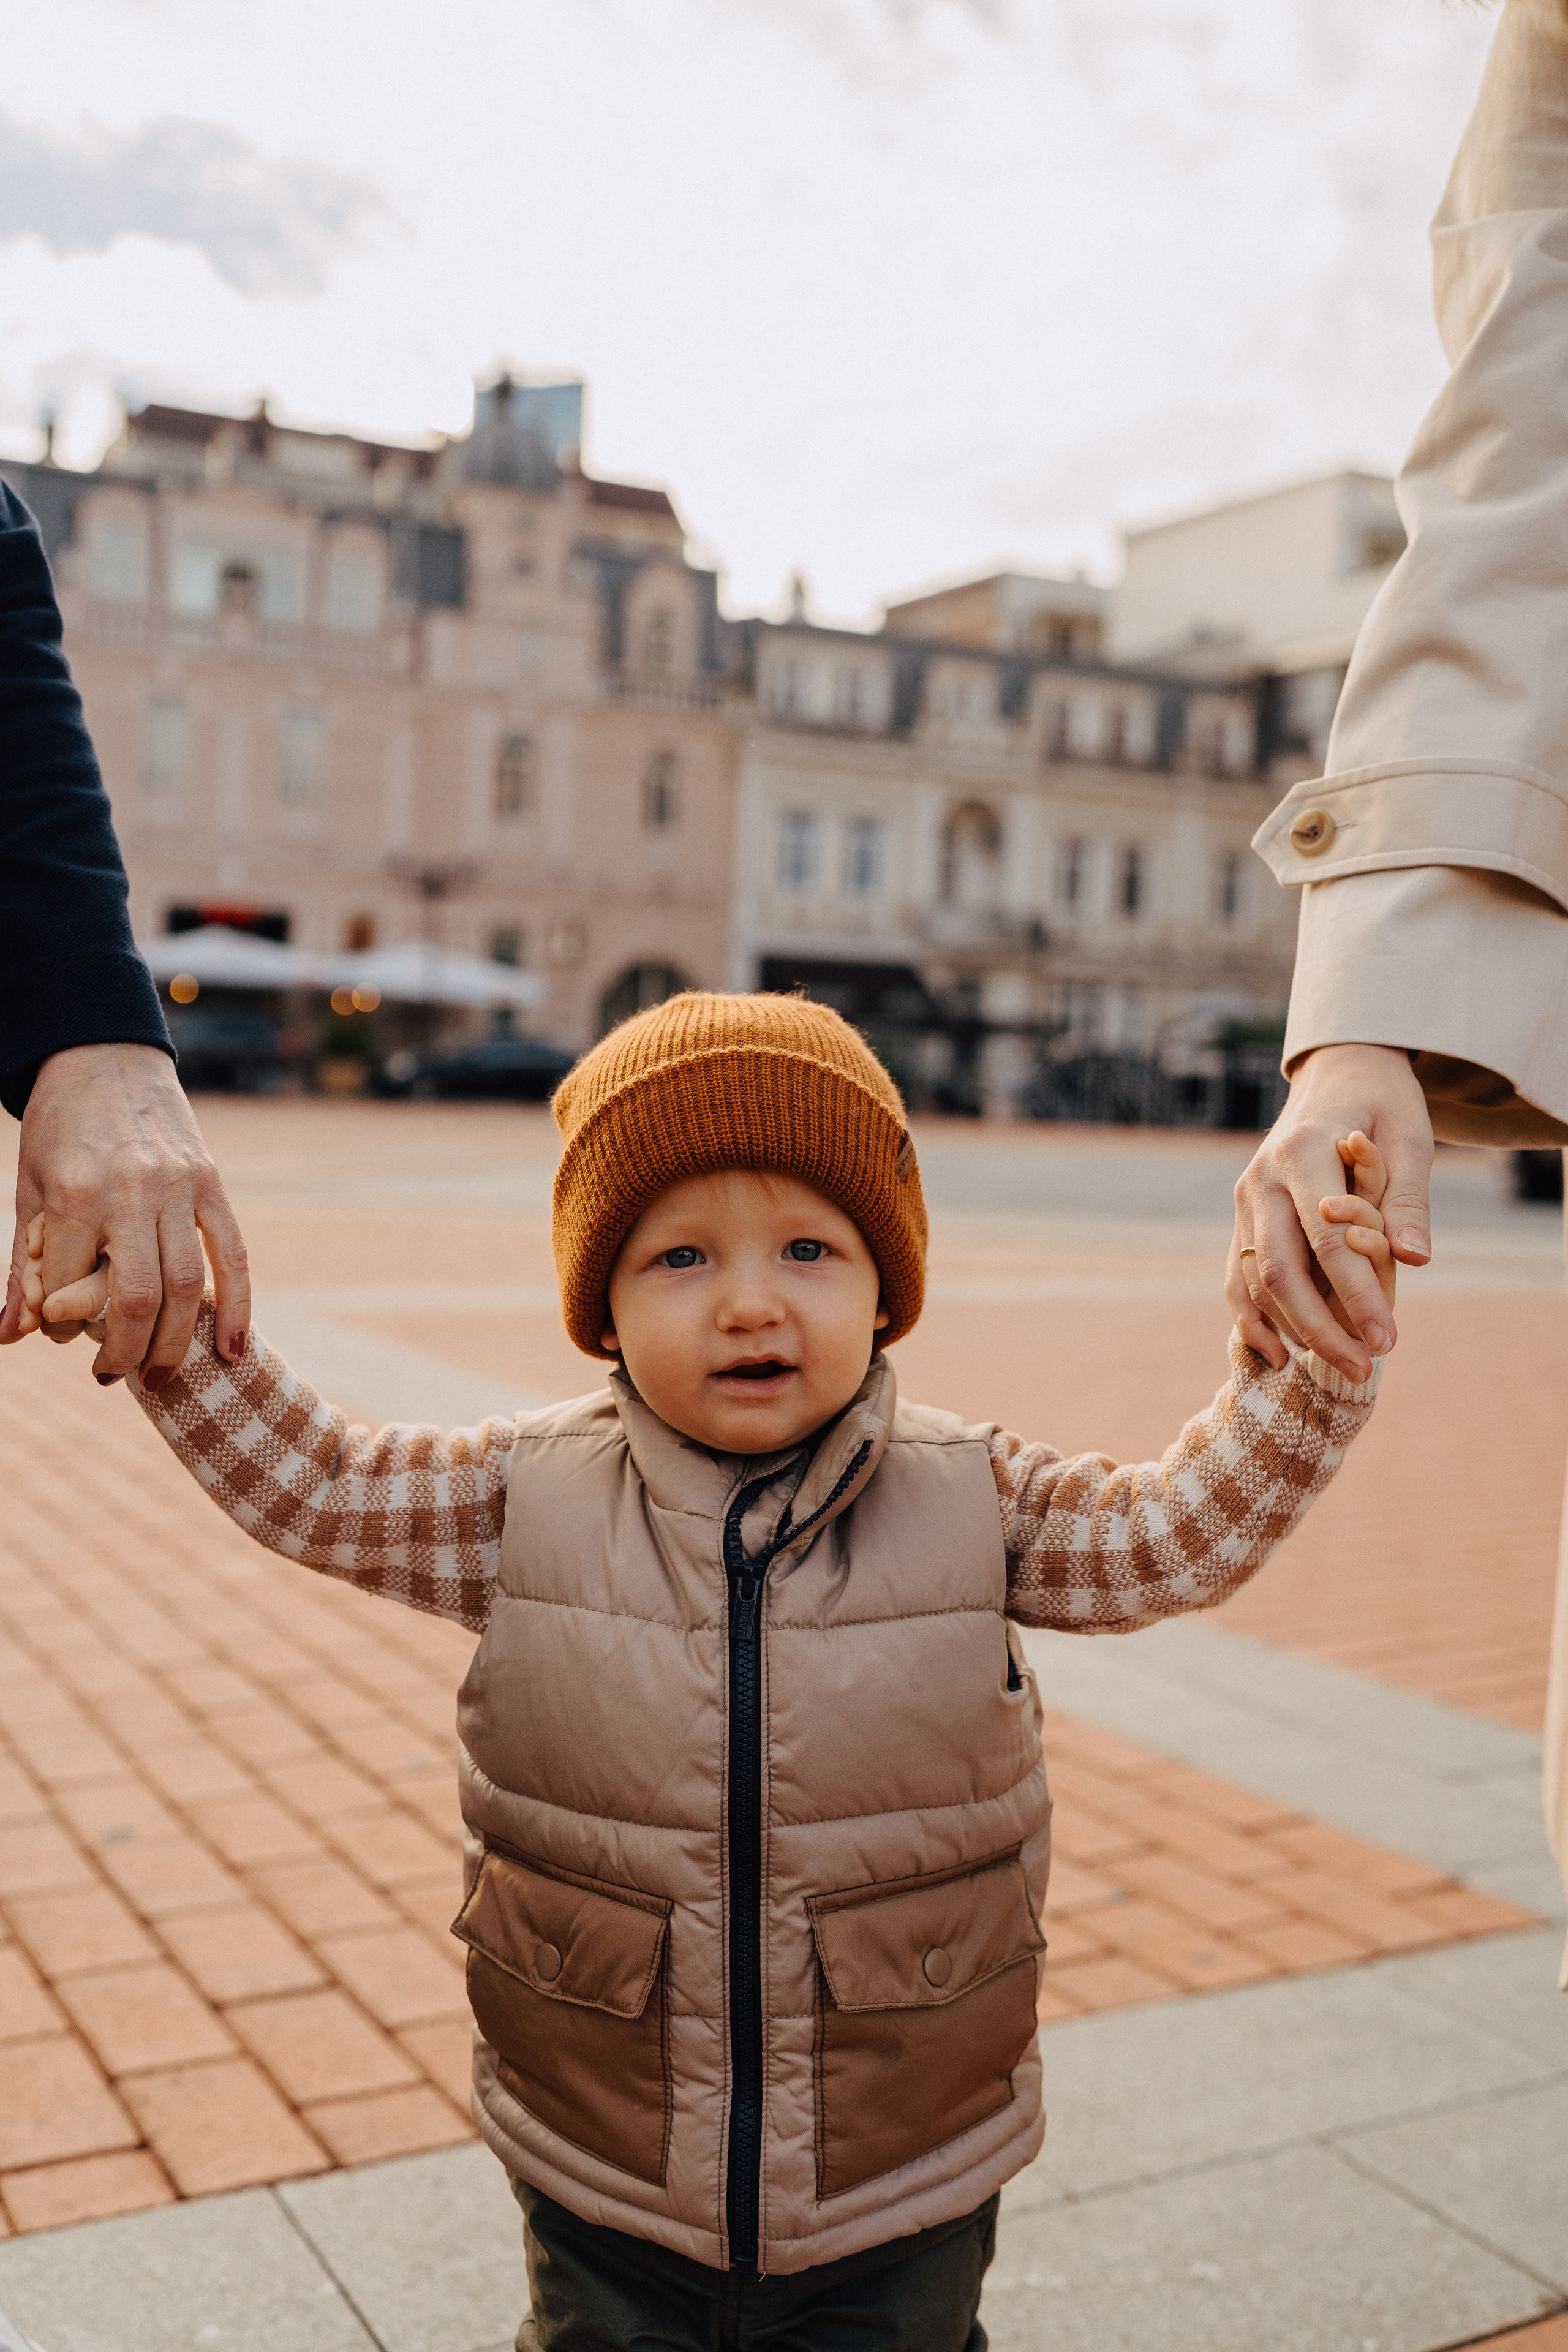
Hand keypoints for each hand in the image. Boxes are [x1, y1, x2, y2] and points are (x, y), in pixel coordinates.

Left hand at [0, 1043, 248, 1384]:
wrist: (104, 1057)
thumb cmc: (58, 1128)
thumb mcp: (29, 1190)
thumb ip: (27, 1265)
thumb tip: (11, 1335)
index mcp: (73, 1193)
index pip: (70, 1286)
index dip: (62, 1324)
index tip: (62, 1335)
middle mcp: (130, 1191)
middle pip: (138, 1298)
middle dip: (127, 1353)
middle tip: (114, 1378)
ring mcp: (178, 1187)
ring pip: (188, 1284)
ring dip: (176, 1343)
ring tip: (161, 1377)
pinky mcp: (211, 1183)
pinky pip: (232, 1255)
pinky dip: (236, 1307)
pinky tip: (231, 1350)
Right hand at [1227, 1043, 1432, 1382]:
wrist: (1337, 1073)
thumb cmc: (1382, 1104)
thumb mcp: (1411, 1138)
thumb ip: (1407, 1200)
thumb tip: (1415, 1260)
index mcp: (1304, 1151)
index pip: (1327, 1238)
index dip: (1357, 1294)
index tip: (1387, 1339)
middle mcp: (1263, 1178)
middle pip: (1281, 1269)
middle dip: (1321, 1328)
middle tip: (1365, 1368)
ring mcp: (1245, 1199)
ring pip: (1255, 1280)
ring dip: (1293, 1330)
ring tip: (1341, 1367)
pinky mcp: (1242, 1216)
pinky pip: (1238, 1277)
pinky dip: (1253, 1319)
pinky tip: (1280, 1355)